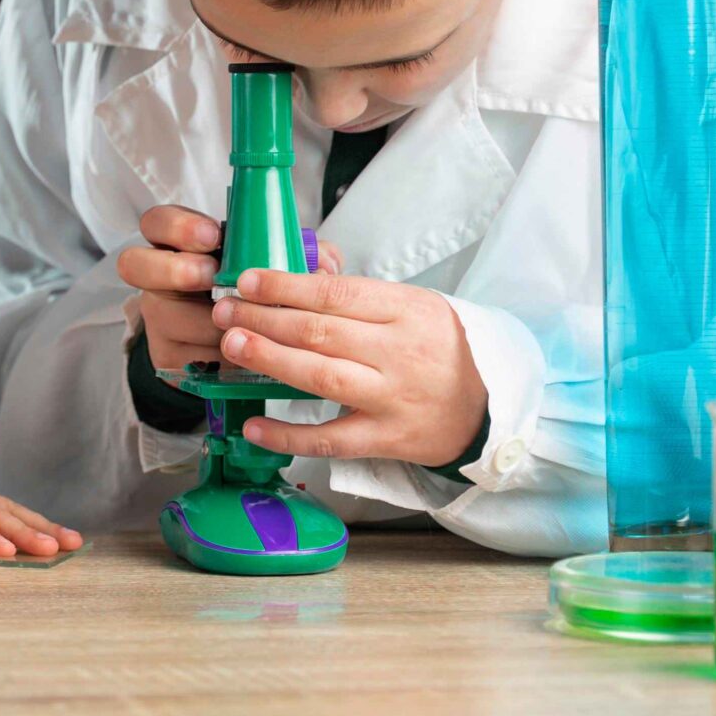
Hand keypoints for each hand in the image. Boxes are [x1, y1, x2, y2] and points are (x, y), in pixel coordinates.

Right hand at [117, 205, 339, 370]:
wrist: (236, 347)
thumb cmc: (253, 295)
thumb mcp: (273, 267)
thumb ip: (298, 255)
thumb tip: (323, 259)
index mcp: (181, 245)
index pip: (157, 222)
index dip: (178, 226)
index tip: (212, 235)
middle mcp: (159, 278)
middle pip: (134, 263)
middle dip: (175, 269)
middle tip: (210, 276)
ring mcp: (158, 317)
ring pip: (165, 315)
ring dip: (206, 320)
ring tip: (239, 323)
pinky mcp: (166, 355)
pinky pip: (185, 354)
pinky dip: (217, 354)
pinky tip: (241, 353)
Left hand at [212, 270, 486, 468]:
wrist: (491, 405)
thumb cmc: (440, 347)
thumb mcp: (413, 306)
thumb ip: (359, 295)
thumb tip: (299, 274)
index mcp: (406, 310)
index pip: (338, 294)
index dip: (287, 286)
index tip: (247, 281)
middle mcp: (398, 352)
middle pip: (322, 332)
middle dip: (266, 319)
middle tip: (225, 311)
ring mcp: (392, 398)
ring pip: (323, 378)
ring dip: (272, 361)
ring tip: (232, 346)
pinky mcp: (386, 439)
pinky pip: (332, 440)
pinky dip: (290, 436)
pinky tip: (254, 426)